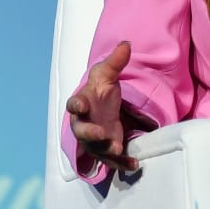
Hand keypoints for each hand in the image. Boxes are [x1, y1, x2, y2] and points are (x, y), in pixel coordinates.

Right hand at [66, 40, 138, 170]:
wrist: (106, 109)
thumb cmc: (102, 92)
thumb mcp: (108, 76)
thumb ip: (116, 62)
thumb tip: (126, 43)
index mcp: (82, 104)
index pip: (74, 104)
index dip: (76, 105)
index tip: (79, 105)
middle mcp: (84, 124)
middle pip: (82, 132)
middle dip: (90, 133)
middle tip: (101, 134)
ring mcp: (95, 140)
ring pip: (97, 149)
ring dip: (106, 151)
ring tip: (117, 148)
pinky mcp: (107, 150)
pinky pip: (113, 160)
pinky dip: (122, 163)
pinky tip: (134, 165)